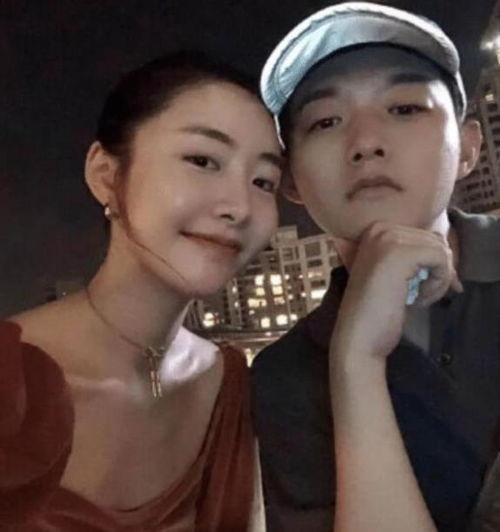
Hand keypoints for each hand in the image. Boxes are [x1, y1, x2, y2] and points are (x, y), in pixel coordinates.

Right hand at [331, 222, 461, 363]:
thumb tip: (447, 248)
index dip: (431, 264)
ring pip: (440, 250)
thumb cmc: (377, 311)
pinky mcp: (399, 253)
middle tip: (417, 296)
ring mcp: (387, 238)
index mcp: (374, 230)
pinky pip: (441, 259)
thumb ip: (413, 256)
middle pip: (435, 241)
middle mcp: (379, 228)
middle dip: (436, 271)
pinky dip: (438, 284)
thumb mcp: (394, 274)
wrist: (359, 337)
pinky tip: (417, 300)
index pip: (425, 236)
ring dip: (437, 279)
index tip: (419, 288)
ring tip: (416, 298)